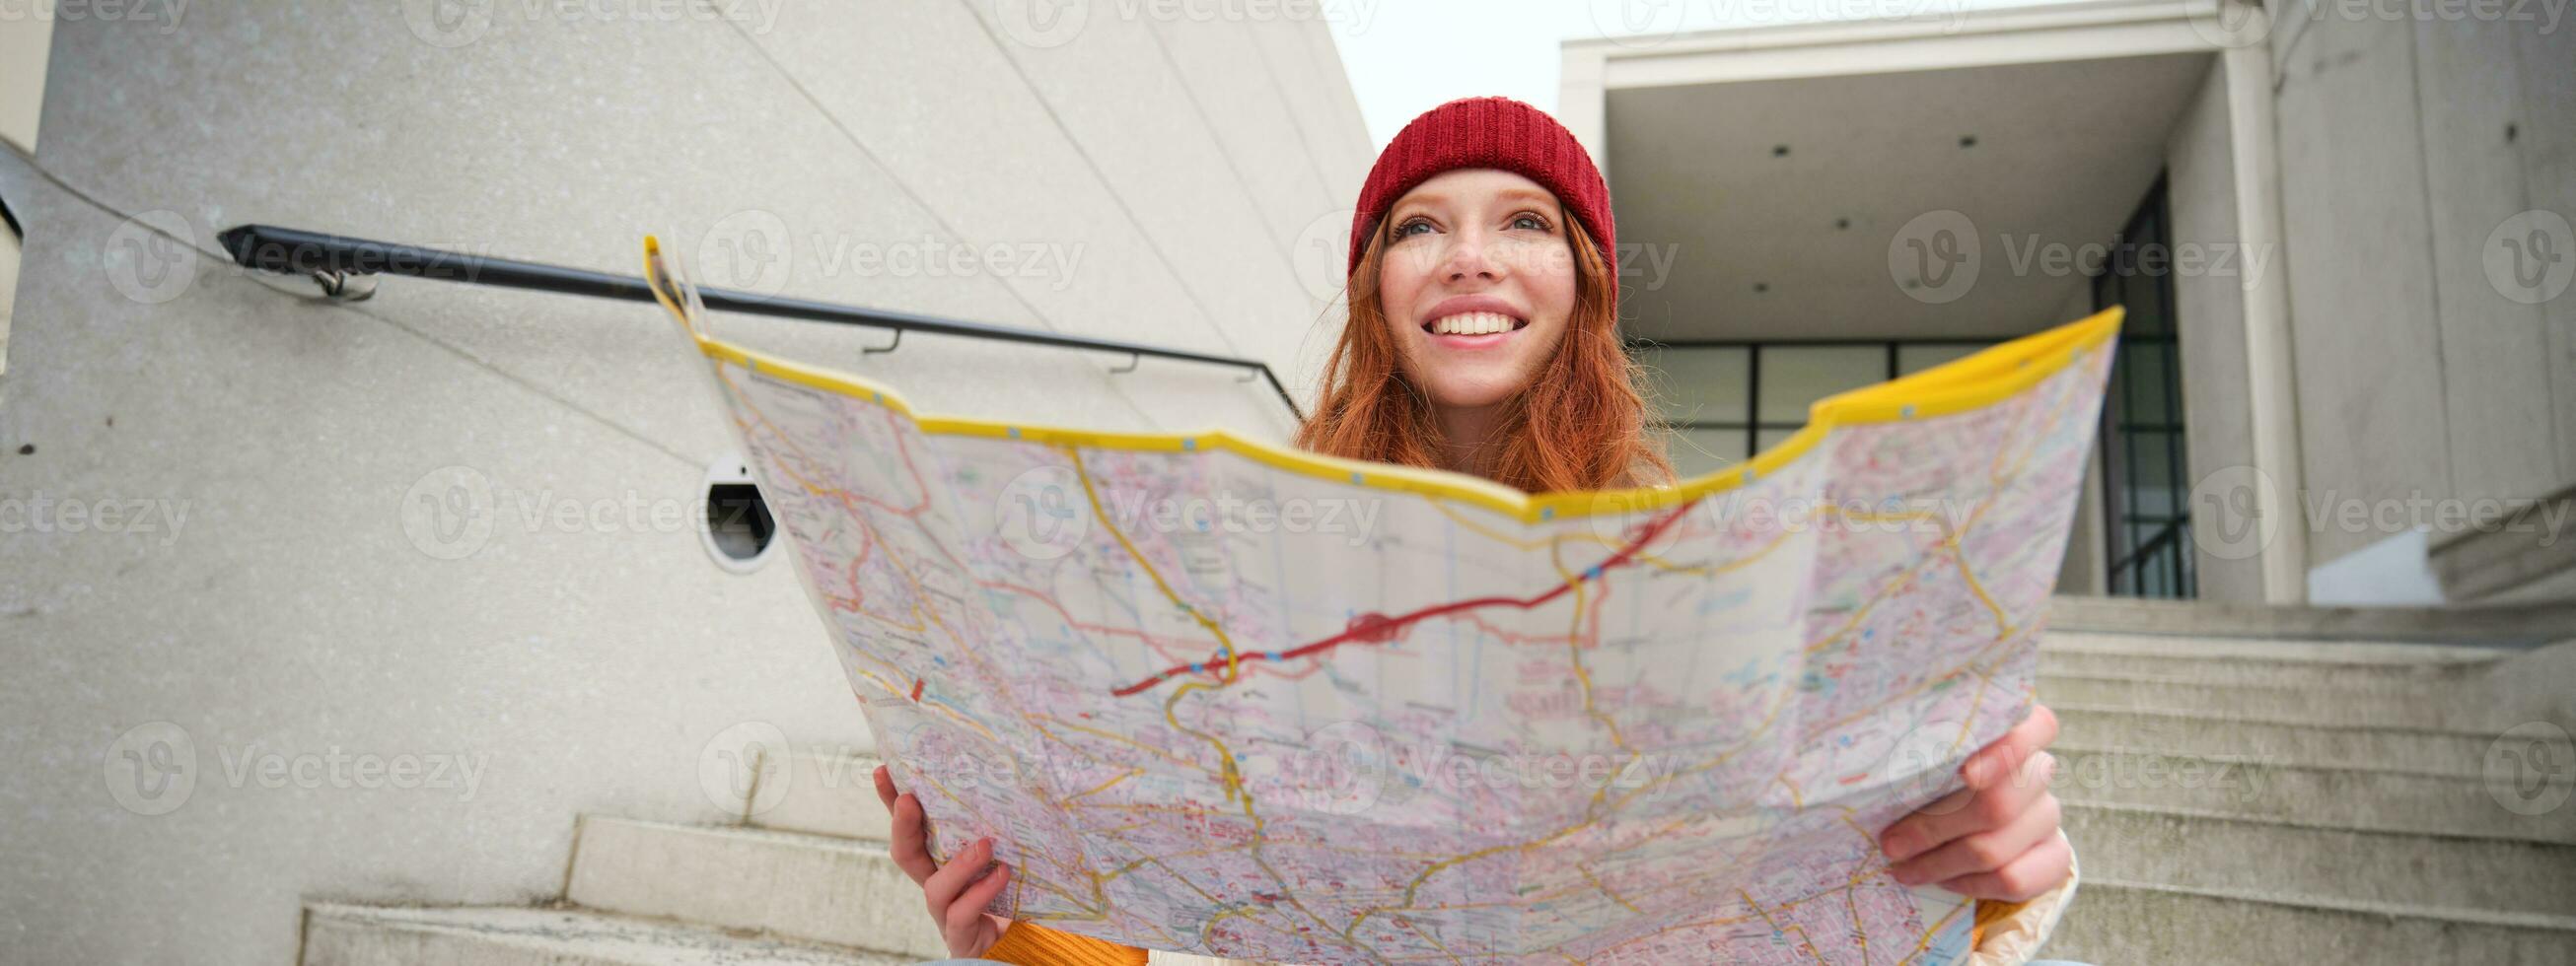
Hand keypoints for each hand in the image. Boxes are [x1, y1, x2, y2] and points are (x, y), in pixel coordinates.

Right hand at [874, 764, 1012, 957]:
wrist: (1020, 942)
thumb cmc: (1012, 893)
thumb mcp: (1004, 852)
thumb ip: (1000, 826)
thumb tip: (1017, 779)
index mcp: (940, 860)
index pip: (910, 827)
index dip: (891, 801)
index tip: (884, 769)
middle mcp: (937, 883)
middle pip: (906, 854)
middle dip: (902, 825)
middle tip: (909, 799)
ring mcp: (946, 911)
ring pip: (935, 887)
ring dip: (958, 864)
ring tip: (985, 844)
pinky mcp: (962, 935)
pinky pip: (963, 913)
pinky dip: (981, 892)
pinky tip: (1002, 875)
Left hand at [1879, 704, 2068, 901]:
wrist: (1965, 823)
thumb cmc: (1927, 778)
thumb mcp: (1918, 757)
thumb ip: (1912, 751)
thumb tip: (1868, 765)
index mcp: (2013, 730)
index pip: (2036, 725)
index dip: (2007, 750)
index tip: (1965, 774)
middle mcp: (2038, 770)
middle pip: (1998, 802)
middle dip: (1934, 828)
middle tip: (1891, 844)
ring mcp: (2048, 814)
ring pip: (1996, 847)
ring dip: (1939, 863)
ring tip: (1902, 868)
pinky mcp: (2054, 855)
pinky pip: (2014, 879)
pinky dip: (1969, 884)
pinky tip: (1943, 880)